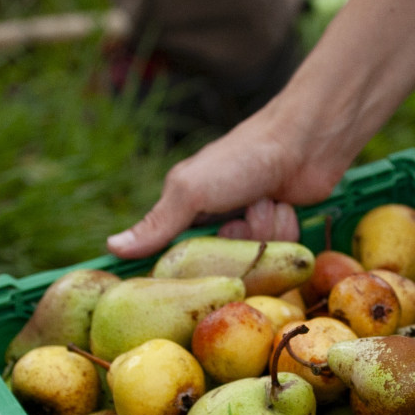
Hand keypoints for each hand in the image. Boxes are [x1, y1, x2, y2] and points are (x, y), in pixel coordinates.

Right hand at [106, 108, 356, 257]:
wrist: (303, 144)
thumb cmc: (241, 158)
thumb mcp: (190, 190)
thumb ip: (155, 224)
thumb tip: (111, 248)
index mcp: (185, 214)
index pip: (172, 260)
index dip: (180, 269)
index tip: (190, 270)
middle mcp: (216, 226)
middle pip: (217, 268)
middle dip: (233, 241)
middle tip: (241, 213)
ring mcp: (249, 230)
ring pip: (252, 262)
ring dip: (262, 229)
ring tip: (265, 200)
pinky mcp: (280, 234)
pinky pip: (280, 256)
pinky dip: (284, 228)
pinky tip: (285, 205)